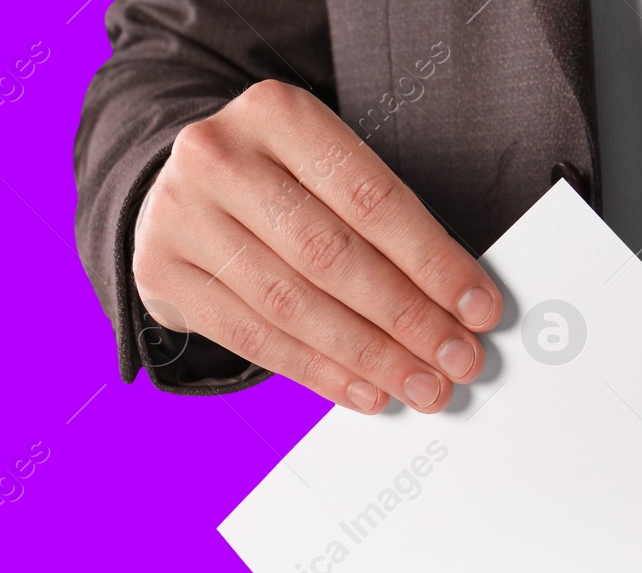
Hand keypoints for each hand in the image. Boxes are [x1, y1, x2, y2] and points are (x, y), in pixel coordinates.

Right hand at [131, 80, 502, 413]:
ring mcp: (182, 215)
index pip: (372, 199)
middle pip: (333, 255)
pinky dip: (318, 371)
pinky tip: (363, 390)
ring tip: (418, 384)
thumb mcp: (323, 171)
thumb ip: (381, 224)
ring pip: (293, 304)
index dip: (433, 262)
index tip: (478, 308)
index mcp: (276, 113)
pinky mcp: (162, 271)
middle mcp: (221, 157)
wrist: (174, 190)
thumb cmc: (273, 184)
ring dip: (368, 356)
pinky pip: (254, 338)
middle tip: (455, 359)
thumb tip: (456, 304)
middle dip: (407, 318)